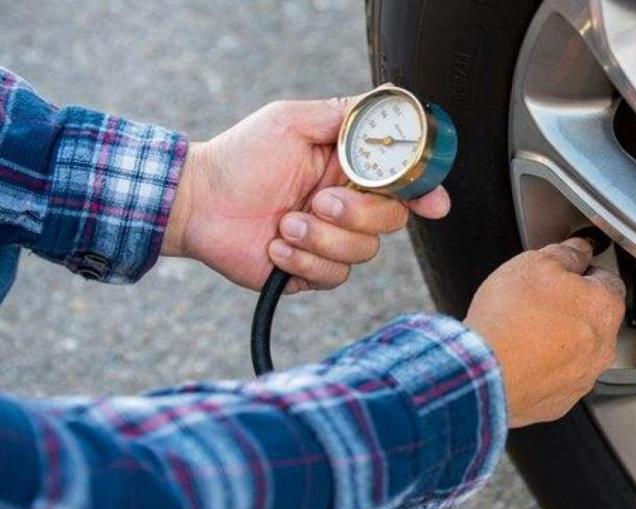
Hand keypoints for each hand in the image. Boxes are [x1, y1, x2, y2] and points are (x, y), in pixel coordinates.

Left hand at [163, 97, 450, 292]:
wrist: (197, 201)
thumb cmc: (241, 156)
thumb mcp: (292, 121)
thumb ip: (343, 114)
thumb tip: (387, 101)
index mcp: (351, 170)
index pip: (403, 183)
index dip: (425, 192)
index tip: (433, 204)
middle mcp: (349, 206)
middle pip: (391, 220)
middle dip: (357, 213)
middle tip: (318, 200)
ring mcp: (332, 241)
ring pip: (363, 252)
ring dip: (320, 238)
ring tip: (283, 224)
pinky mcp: (313, 272)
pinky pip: (333, 276)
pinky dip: (301, 261)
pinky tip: (274, 246)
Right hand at [465, 238, 625, 427]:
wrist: (483, 372)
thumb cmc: (510, 317)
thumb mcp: (535, 263)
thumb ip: (566, 253)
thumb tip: (579, 249)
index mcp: (604, 308)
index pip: (607, 281)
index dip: (583, 273)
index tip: (564, 274)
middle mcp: (603, 347)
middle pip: (594, 319)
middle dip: (571, 309)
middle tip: (537, 303)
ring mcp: (583, 378)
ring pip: (577, 351)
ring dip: (558, 341)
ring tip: (524, 333)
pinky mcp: (560, 401)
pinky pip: (557, 379)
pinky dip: (544, 369)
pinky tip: (521, 359)